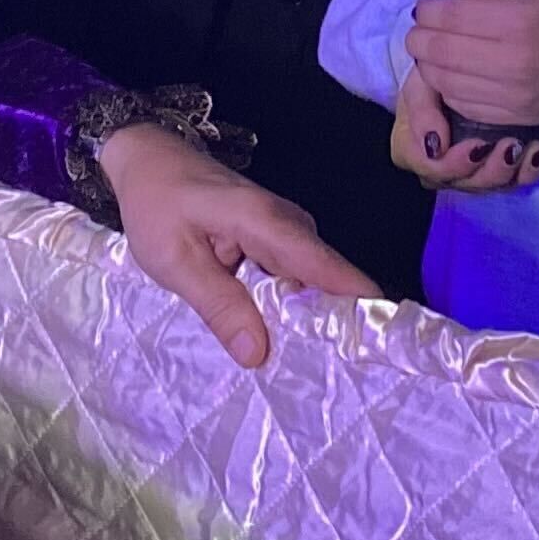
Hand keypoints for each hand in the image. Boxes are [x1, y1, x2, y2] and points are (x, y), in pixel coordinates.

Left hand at [98, 119, 381, 367]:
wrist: (148, 158)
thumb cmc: (156, 205)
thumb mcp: (174, 261)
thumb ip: (218, 305)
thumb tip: (259, 354)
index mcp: (267, 223)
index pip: (328, 268)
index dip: (362, 304)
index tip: (390, 346)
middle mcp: (290, 224)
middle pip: (330, 281)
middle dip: (339, 327)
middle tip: (345, 381)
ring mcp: (287, 231)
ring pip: (314, 283)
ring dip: (317, 321)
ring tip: (321, 374)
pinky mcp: (278, 239)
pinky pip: (298, 278)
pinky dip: (296, 307)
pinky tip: (291, 343)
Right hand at [392, 64, 538, 191]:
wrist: (458, 70)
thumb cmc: (434, 80)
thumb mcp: (420, 84)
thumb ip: (420, 110)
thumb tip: (434, 144)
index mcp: (420, 154)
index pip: (435, 172)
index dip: (456, 166)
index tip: (476, 145)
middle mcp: (451, 170)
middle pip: (473, 184)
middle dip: (496, 170)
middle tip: (512, 145)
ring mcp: (482, 170)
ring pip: (503, 184)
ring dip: (524, 171)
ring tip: (538, 148)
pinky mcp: (509, 165)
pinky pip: (529, 174)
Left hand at [405, 0, 538, 127]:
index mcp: (519, 23)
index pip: (451, 18)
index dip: (428, 10)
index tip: (425, 6)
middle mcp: (512, 65)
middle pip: (441, 53)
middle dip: (419, 38)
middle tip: (420, 27)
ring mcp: (513, 96)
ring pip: (446, 83)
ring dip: (428, 64)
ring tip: (432, 48)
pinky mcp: (516, 116)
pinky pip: (464, 106)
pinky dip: (447, 89)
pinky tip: (452, 73)